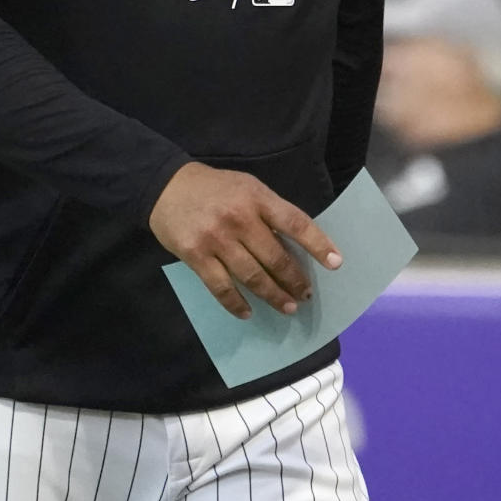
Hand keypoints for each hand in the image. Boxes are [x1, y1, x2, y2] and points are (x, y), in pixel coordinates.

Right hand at [150, 161, 342, 319]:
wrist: (166, 187)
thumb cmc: (214, 188)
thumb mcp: (246, 188)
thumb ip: (268, 212)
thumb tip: (293, 246)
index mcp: (256, 198)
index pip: (294, 223)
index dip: (317, 244)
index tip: (335, 263)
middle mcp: (239, 218)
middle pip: (275, 257)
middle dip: (294, 280)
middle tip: (305, 295)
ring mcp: (216, 239)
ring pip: (252, 276)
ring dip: (273, 296)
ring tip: (287, 307)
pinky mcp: (196, 256)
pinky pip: (221, 287)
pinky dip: (236, 304)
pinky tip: (247, 313)